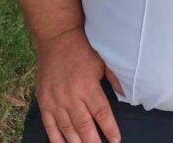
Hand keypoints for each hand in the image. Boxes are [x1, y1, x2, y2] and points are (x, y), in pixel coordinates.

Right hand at [34, 27, 123, 142]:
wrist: (57, 39)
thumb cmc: (83, 49)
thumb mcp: (102, 61)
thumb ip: (114, 79)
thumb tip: (128, 94)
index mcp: (88, 87)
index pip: (101, 113)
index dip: (109, 129)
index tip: (116, 140)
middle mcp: (71, 97)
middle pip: (84, 126)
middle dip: (93, 142)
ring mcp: (56, 101)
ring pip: (67, 129)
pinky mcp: (44, 101)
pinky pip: (49, 125)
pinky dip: (56, 138)